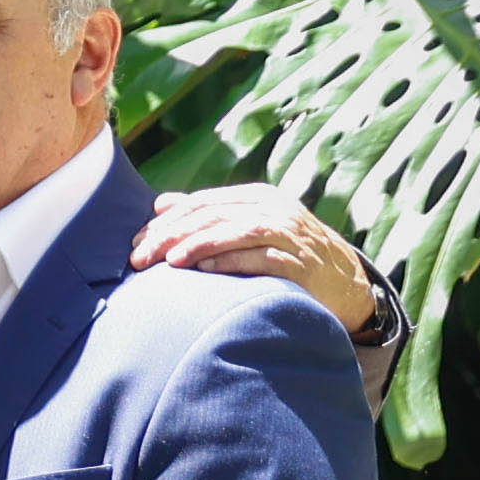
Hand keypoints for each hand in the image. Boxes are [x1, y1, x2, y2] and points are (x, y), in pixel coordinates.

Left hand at [131, 181, 378, 340]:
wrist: (345, 281)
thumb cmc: (286, 253)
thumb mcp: (250, 226)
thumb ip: (209, 214)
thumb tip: (161, 204)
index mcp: (258, 197)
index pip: (202, 203)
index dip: (166, 221)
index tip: (135, 242)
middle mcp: (274, 210)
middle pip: (213, 216)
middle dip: (171, 236)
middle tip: (140, 258)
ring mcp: (290, 235)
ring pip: (236, 231)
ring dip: (198, 245)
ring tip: (168, 260)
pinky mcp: (301, 263)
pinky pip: (262, 258)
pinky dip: (231, 262)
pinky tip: (205, 270)